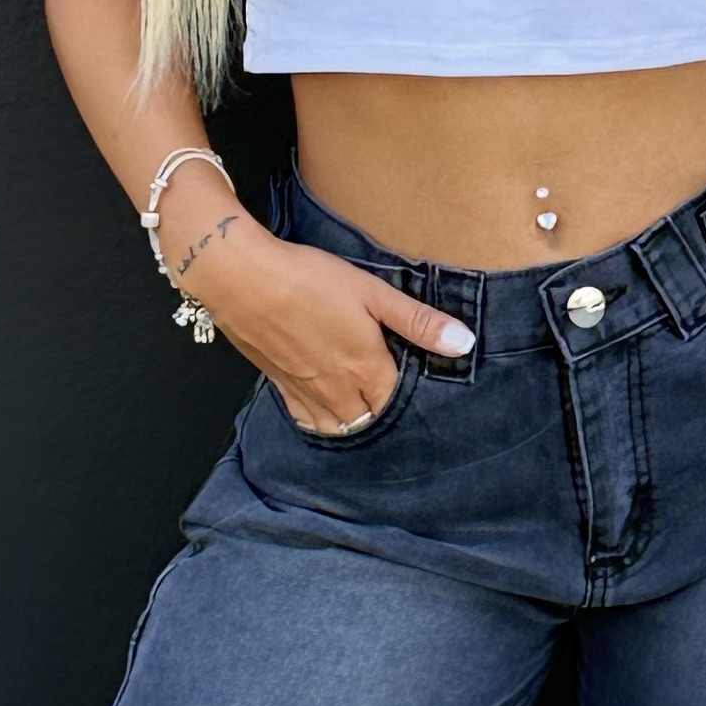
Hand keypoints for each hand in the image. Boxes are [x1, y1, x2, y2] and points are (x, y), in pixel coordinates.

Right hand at [174, 216, 471, 432]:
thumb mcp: (372, 293)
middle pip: (370, 422)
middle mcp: (337, 391)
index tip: (424, 393)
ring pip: (338, 427)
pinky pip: (305, 420)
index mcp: (366, 370)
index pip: (400, 405)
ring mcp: (305, 392)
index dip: (415, 402)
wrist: (241, 278)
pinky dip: (321, 422)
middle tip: (397, 403)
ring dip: (354, 424)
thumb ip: (418, 322)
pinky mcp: (279, 385)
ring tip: (366, 409)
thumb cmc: (308, 280)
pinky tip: (327, 410)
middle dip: (385, 416)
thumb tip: (463, 343)